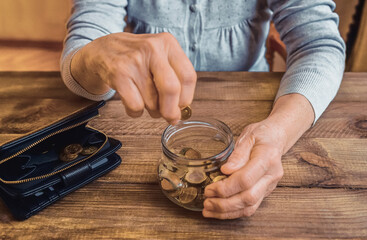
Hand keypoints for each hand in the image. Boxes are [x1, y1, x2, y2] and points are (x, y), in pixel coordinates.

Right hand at [71, 32, 196, 123]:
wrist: (102, 50)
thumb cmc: (137, 59)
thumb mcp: (160, 58)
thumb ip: (174, 81)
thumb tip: (180, 114)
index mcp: (168, 43)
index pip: (188, 77)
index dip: (186, 98)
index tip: (181, 107)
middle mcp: (152, 48)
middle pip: (172, 89)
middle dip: (171, 111)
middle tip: (169, 117)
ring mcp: (134, 60)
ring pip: (152, 102)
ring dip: (151, 110)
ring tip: (144, 100)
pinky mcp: (118, 74)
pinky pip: (135, 106)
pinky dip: (136, 112)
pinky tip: (132, 103)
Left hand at [203, 120, 285, 218]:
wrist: (276, 138)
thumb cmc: (261, 135)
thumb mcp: (248, 136)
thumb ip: (238, 154)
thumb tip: (226, 170)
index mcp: (268, 159)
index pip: (246, 179)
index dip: (226, 187)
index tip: (210, 188)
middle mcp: (271, 176)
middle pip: (248, 197)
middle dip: (224, 203)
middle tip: (206, 201)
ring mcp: (270, 186)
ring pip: (250, 207)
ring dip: (227, 212)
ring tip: (208, 209)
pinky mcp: (265, 192)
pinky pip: (250, 207)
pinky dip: (233, 212)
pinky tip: (218, 212)